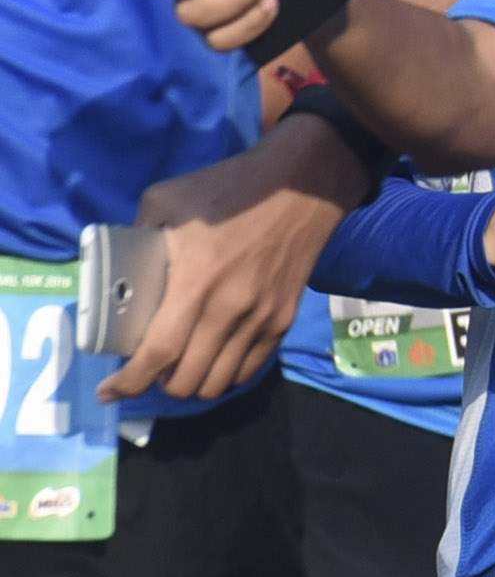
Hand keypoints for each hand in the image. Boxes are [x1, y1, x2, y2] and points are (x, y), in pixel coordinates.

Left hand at [94, 115, 365, 401]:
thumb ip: (138, 233)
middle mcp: (230, 310)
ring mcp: (261, 317)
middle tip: (148, 371)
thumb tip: (118, 262)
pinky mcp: (284, 318)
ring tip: (181, 369)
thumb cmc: (230, 188)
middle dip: (159, 385)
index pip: (159, 352)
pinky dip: (226, 374)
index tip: (109, 391)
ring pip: (219, 383)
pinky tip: (215, 361)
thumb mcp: (167, 199)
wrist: (302, 185)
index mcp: (196, 283)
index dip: (130, 382)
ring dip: (194, 384)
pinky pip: (250, 368)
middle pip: (188, 380)